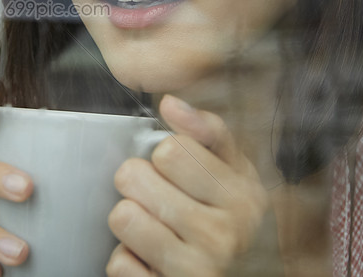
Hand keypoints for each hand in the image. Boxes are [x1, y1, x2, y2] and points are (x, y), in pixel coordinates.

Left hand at [106, 95, 269, 276]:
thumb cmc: (235, 222)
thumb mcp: (237, 174)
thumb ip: (208, 133)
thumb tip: (169, 102)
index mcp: (242, 196)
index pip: (169, 150)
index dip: (164, 157)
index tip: (178, 173)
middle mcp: (224, 234)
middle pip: (135, 178)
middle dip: (139, 185)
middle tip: (160, 199)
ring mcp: (198, 269)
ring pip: (122, 217)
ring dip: (131, 222)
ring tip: (156, 228)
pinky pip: (119, 263)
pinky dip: (129, 262)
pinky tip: (152, 261)